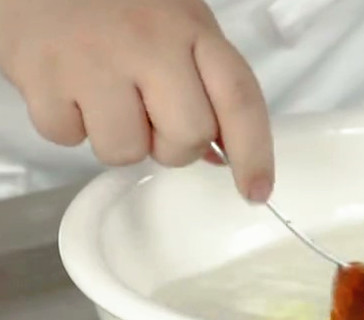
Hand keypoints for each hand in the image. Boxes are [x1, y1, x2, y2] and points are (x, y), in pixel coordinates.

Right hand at [0, 0, 273, 201]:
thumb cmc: (118, 1)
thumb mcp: (178, 24)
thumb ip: (205, 84)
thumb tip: (220, 154)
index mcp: (191, 28)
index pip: (240, 100)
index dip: (255, 153)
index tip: (257, 191)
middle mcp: (148, 43)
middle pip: (188, 137)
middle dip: (175, 146)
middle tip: (153, 118)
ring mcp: (93, 60)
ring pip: (126, 151)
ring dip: (120, 139)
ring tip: (105, 96)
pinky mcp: (40, 74)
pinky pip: (68, 138)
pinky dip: (70, 125)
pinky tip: (70, 87)